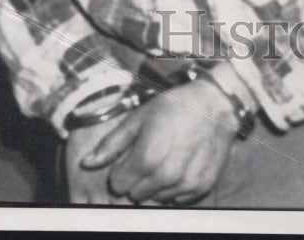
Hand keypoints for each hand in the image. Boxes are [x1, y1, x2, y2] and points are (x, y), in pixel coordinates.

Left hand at [76, 78, 239, 205]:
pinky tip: (181, 165)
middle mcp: (167, 175)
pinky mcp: (202, 186)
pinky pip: (178, 198)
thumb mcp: (140, 116)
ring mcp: (186, 182)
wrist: (217, 104)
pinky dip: (175, 186)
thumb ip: (112, 143)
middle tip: (152, 154)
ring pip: (157, 197)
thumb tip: (86, 163)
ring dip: (157, 183)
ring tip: (168, 157)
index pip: (119, 184)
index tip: (133, 154)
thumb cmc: (176, 106)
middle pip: (136, 193)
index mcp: (148, 156)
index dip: (122, 168)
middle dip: (138, 177)